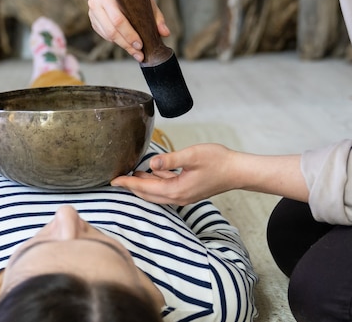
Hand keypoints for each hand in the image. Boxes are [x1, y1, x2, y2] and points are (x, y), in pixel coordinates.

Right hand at [88, 0, 169, 61]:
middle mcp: (96, 4)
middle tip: (139, 52)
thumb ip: (157, 17)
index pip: (117, 20)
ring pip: (107, 35)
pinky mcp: (93, 21)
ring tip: (135, 52)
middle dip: (126, 44)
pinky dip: (115, 42)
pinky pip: (104, 35)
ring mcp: (92, 13)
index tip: (140, 44)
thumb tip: (165, 33)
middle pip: (111, 31)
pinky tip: (126, 45)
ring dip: (122, 45)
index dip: (129, 34)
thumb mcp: (146, 0)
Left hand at [111, 144, 236, 204]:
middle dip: (131, 186)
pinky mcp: (188, 191)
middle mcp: (177, 197)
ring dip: (143, 184)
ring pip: (156, 192)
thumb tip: (150, 163)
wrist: (237, 171)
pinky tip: (153, 170)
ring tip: (131, 173)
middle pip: (147, 194)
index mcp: (175, 189)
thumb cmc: (218, 161)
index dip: (127, 183)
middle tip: (117, 178)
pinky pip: (166, 188)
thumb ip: (170, 159)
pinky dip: (156, 181)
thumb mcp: (192, 155)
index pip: (145, 187)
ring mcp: (183, 196)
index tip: (113, 180)